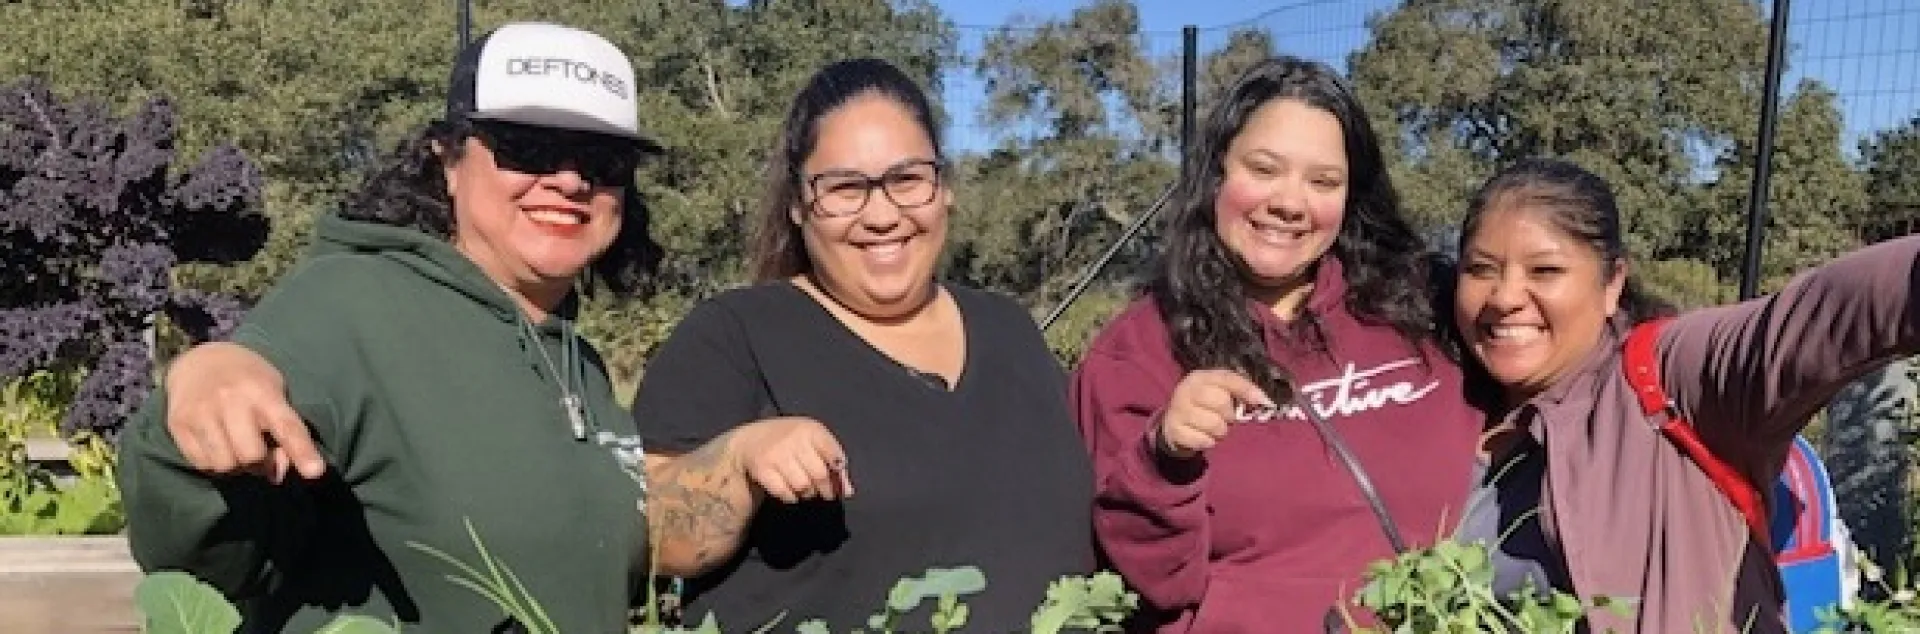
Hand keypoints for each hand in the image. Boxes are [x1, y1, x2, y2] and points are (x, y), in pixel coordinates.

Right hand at [163, 342, 326, 482]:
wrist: (199, 360)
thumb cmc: (248, 382)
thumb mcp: (275, 394)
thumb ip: (284, 433)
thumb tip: (276, 476)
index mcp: (263, 391)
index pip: (286, 426)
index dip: (302, 451)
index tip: (315, 472)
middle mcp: (230, 400)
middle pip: (251, 455)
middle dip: (260, 463)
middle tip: (259, 451)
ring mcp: (200, 412)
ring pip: (225, 465)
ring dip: (236, 466)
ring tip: (236, 447)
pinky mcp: (178, 424)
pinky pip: (202, 465)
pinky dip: (214, 465)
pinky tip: (218, 446)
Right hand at [729, 417, 852, 503]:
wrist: (748, 441)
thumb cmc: (788, 442)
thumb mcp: (811, 442)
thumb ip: (832, 462)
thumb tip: (848, 491)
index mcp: (810, 428)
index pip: (833, 453)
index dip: (839, 470)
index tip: (838, 478)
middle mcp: (793, 438)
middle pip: (820, 474)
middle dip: (826, 489)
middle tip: (826, 493)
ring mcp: (776, 454)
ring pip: (804, 486)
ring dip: (809, 494)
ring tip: (808, 491)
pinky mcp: (762, 469)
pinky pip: (785, 493)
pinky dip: (792, 498)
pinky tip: (792, 492)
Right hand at [1153, 369, 1273, 458]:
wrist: (1173, 423)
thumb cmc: (1203, 406)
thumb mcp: (1217, 392)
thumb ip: (1239, 392)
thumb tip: (1264, 401)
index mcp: (1200, 377)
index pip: (1228, 378)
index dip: (1247, 389)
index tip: (1265, 402)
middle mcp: (1186, 389)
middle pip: (1221, 402)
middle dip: (1230, 415)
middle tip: (1226, 418)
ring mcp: (1178, 410)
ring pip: (1215, 425)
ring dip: (1220, 431)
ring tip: (1213, 428)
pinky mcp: (1174, 430)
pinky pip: (1203, 441)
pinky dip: (1208, 442)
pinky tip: (1202, 437)